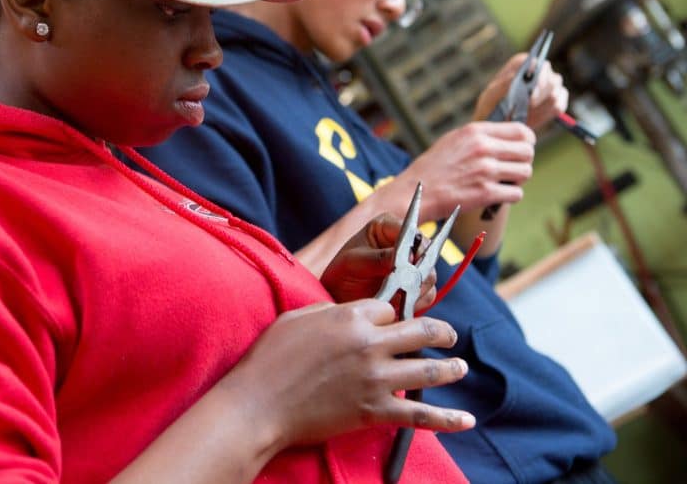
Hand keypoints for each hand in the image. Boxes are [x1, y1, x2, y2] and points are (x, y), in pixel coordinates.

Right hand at [224, 300, 472, 449]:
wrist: (260, 404)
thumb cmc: (270, 358)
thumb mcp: (298, 317)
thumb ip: (329, 310)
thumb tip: (348, 312)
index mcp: (350, 317)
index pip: (389, 308)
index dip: (393, 314)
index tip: (393, 321)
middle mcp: (370, 345)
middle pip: (420, 331)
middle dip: (440, 332)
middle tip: (449, 336)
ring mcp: (376, 379)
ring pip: (427, 369)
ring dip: (450, 368)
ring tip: (460, 367)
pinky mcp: (374, 411)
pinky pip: (420, 415)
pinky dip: (447, 418)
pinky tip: (466, 419)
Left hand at [320, 214, 435, 314]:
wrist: (339, 298)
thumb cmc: (341, 273)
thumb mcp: (353, 262)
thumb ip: (378, 258)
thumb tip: (408, 256)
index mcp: (387, 226)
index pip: (412, 232)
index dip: (415, 248)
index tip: (411, 264)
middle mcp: (405, 243)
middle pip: (428, 255)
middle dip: (415, 274)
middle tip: (401, 286)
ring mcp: (413, 265)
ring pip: (430, 277)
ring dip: (415, 290)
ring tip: (393, 297)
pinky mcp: (416, 286)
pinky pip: (428, 294)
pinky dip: (415, 302)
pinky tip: (396, 304)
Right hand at [397, 121, 534, 218]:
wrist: (415, 192)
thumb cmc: (433, 168)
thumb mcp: (453, 140)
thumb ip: (480, 136)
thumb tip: (508, 138)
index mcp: (475, 132)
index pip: (521, 131)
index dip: (527, 141)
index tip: (520, 149)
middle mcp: (482, 148)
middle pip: (528, 152)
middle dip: (523, 161)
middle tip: (511, 169)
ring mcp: (485, 171)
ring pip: (525, 172)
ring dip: (517, 179)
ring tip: (502, 182)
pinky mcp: (486, 193)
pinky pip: (516, 193)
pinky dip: (510, 196)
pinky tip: (496, 195)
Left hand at [474, 54, 568, 129]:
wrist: (497, 123)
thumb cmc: (491, 106)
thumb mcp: (490, 97)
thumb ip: (501, 86)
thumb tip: (514, 77)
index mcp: (521, 64)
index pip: (536, 63)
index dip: (537, 74)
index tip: (532, 88)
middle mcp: (539, 72)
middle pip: (552, 78)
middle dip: (541, 93)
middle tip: (529, 103)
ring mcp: (550, 86)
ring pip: (556, 93)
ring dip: (541, 106)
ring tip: (526, 114)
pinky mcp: (556, 101)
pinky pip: (559, 106)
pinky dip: (547, 114)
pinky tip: (534, 120)